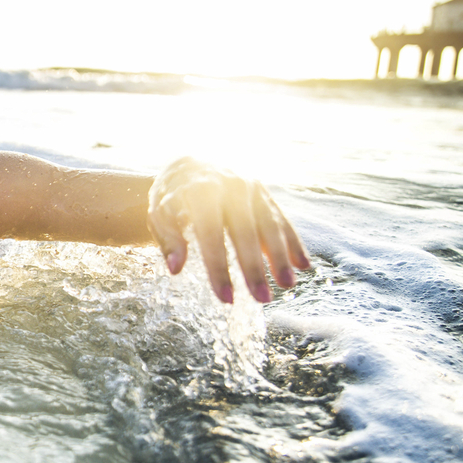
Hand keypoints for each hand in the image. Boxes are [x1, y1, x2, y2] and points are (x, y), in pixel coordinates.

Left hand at [146, 157, 309, 302]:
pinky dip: (293, 242)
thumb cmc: (173, 195)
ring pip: (269, 225)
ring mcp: (251, 188)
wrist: (192, 163)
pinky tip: (302, 265)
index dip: (218, 267)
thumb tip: (176, 269)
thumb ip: (168, 239)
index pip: (210, 234)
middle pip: (245, 232)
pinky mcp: (265, 193)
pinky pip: (281, 219)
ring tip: (287, 285)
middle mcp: (230, 186)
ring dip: (280, 257)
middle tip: (262, 299)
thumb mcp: (159, 212)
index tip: (225, 297)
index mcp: (200, 190)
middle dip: (254, 267)